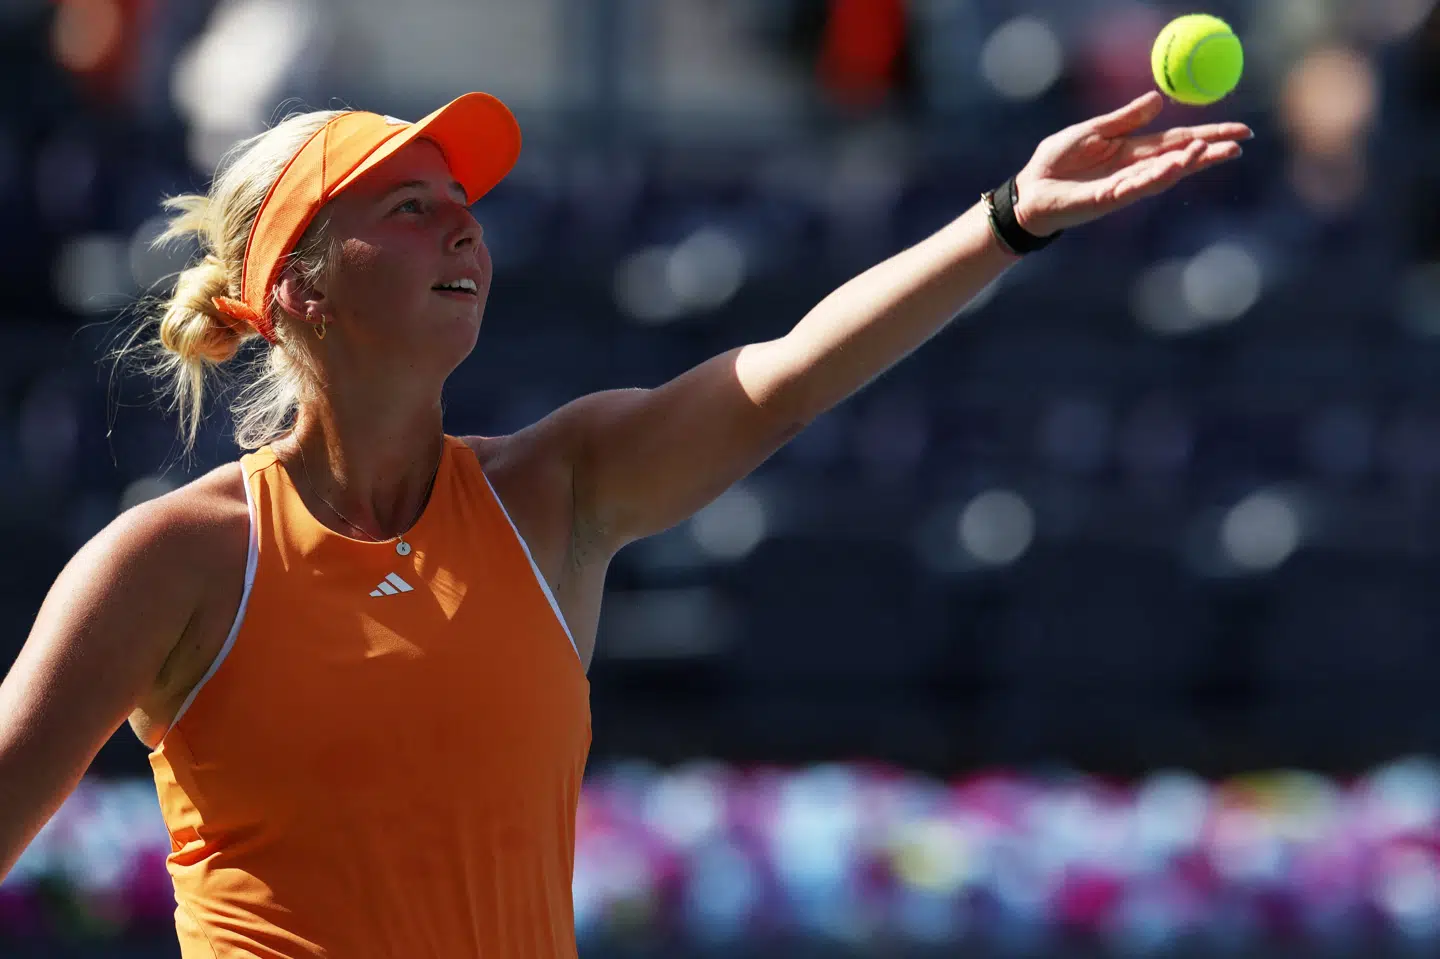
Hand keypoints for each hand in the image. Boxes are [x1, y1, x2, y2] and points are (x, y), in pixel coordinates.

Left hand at [1011, 92, 1250, 237]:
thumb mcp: (1091, 131)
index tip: (1239, 131)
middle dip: (1210, 152)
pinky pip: (1138, 187)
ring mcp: (1124, 186)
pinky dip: (1158, 176)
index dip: (1208, 135)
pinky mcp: (1108, 199)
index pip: (1178, 141)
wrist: (1029, 190)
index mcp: (1132, 150)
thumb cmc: (1056, 162)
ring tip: (1212, 150)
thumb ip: (1124, 119)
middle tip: (1241, 145)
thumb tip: (1158, 100)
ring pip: (1164, 174)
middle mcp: (1134, 170)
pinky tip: (1176, 167)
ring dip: (1188, 163)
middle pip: (1180, 159)